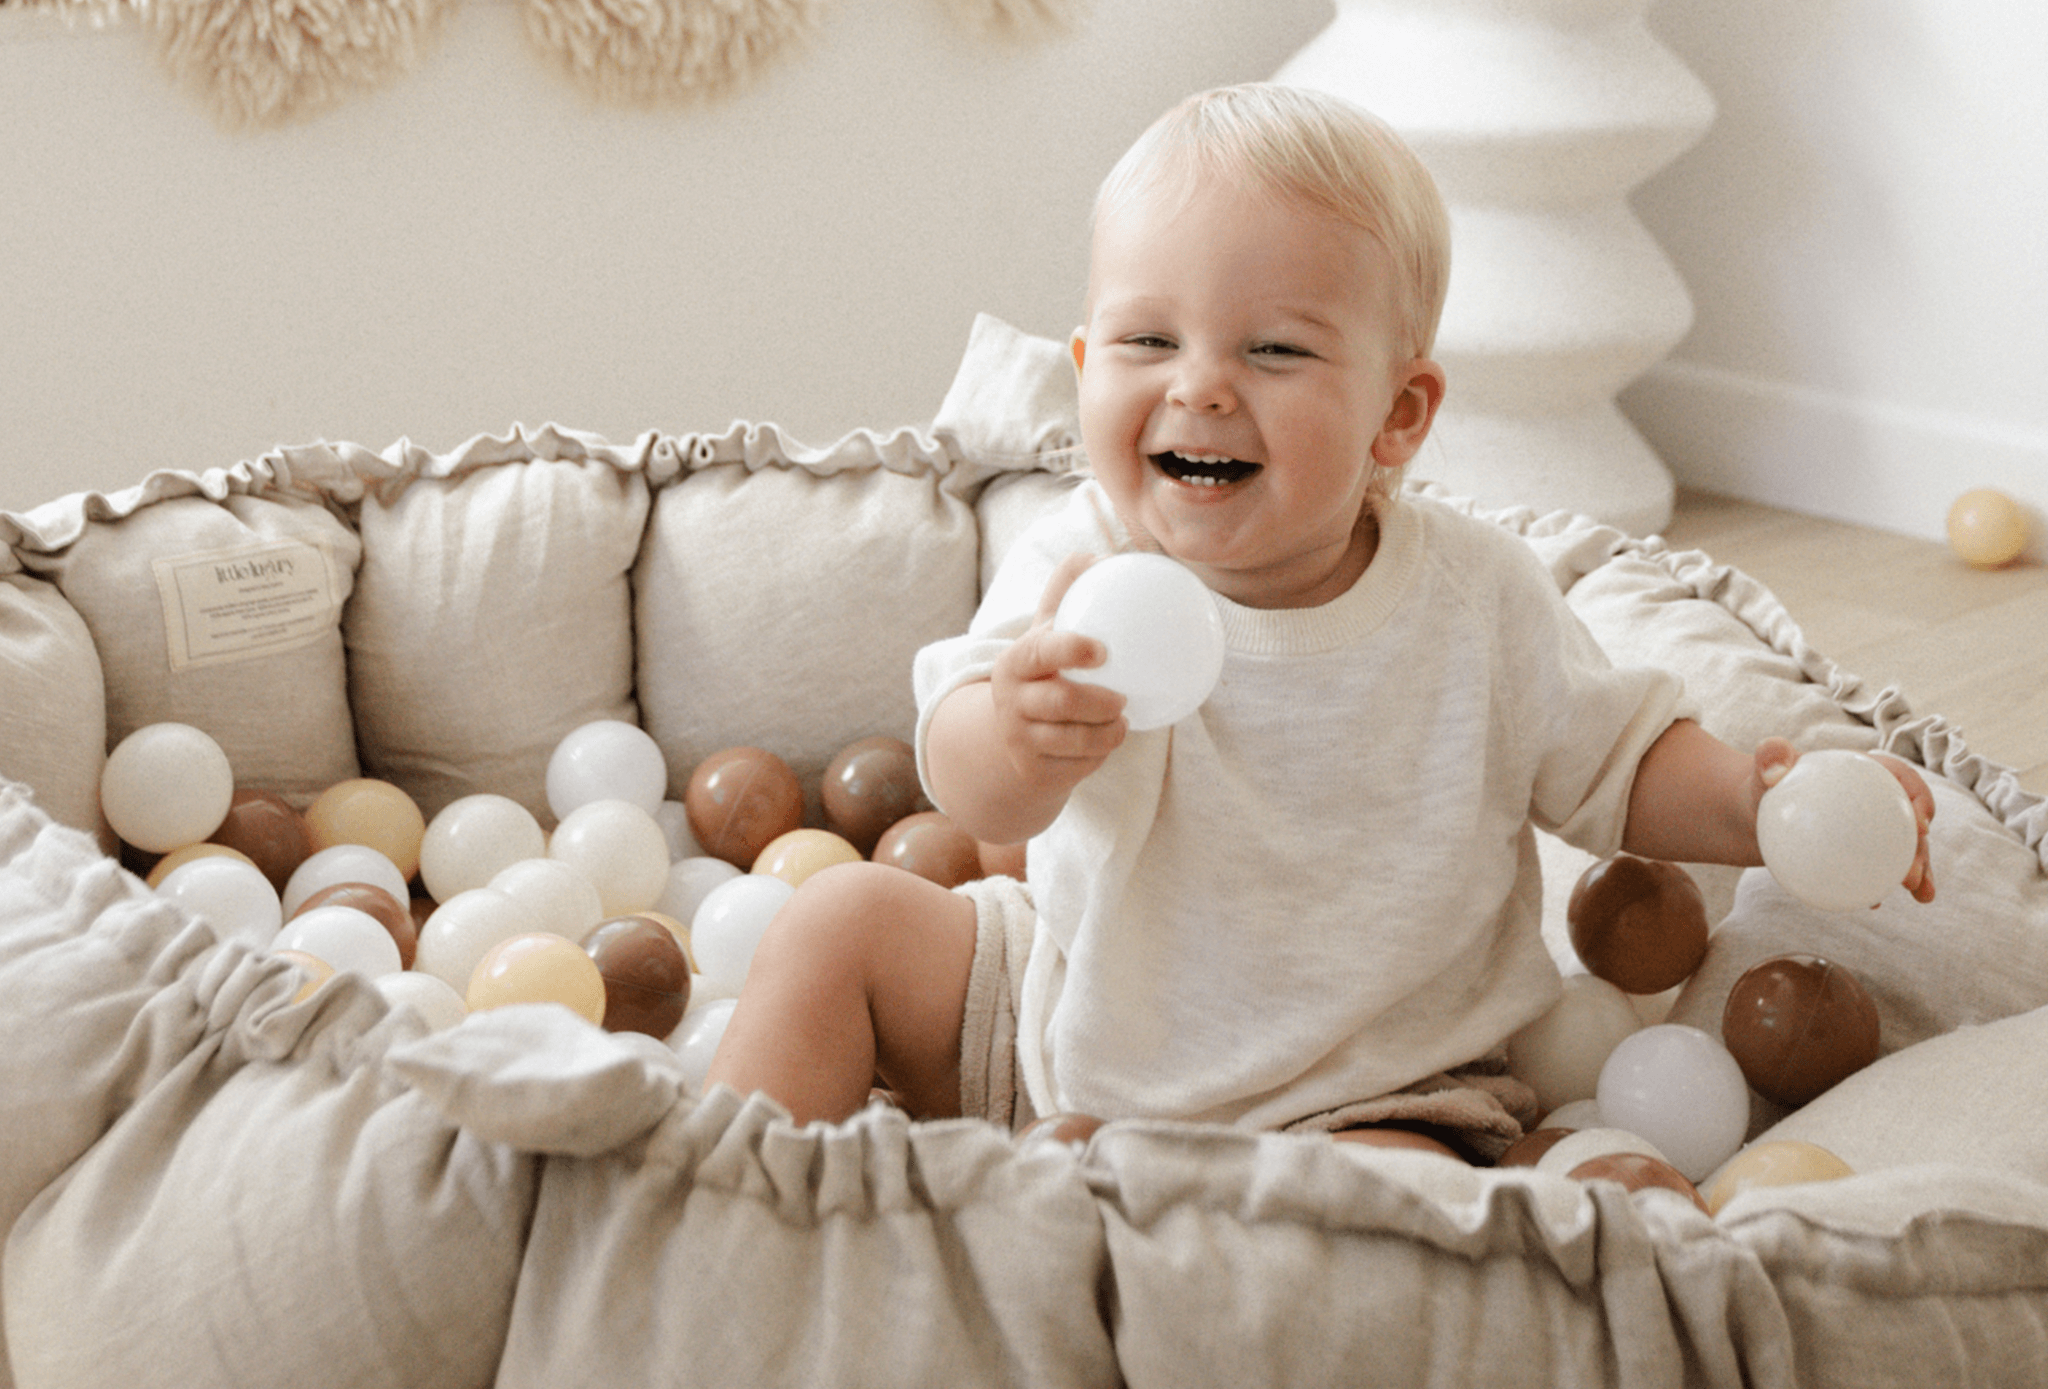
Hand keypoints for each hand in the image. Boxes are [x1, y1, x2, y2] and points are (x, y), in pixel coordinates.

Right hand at [989, 553, 1128, 794]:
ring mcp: (1020, 739)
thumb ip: (1067, 591)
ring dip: (1108, 733)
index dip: (1070, 649)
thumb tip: (1098, 554)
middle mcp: (1010, 701)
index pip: (1040, 652)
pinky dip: (1100, 755)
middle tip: (1123, 698)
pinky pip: (1079, 766)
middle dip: (1099, 703)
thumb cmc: (1041, 672)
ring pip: (1075, 740)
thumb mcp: (1044, 633)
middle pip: (1061, 703)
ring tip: (1122, 721)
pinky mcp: (1034, 770)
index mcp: (1014, 662)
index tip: (1103, 651)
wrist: (1010, 737)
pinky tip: (1106, 742)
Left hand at [1752, 738, 1936, 903]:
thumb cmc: (1764, 785)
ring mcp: (1868, 828)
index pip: (1901, 777)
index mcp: (1864, 771)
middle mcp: (1874, 799)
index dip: (1920, 797)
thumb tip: (1774, 771)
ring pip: (1902, 849)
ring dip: (1918, 870)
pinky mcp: (1856, 851)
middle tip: (1911, 877)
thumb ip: (1769, 755)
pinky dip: (1880, 886)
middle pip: (1908, 821)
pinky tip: (1874, 903)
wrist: (1753, 813)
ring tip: (1921, 894)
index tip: (1921, 826)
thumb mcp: (1764, 766)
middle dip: (1921, 849)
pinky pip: (1877, 869)